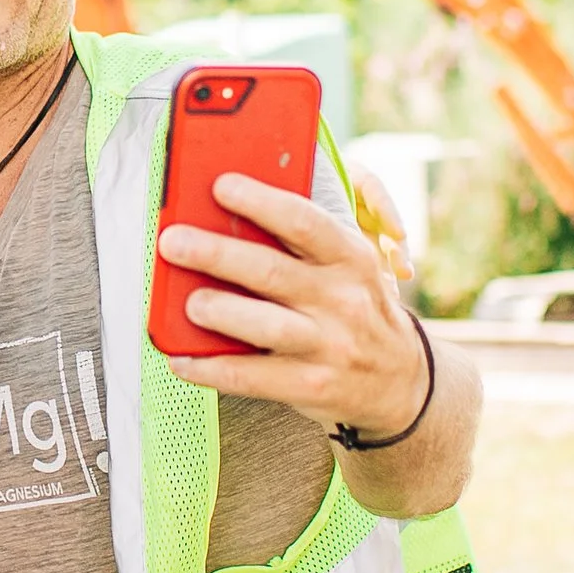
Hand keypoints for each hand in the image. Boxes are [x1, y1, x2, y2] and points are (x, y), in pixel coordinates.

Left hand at [157, 176, 427, 433]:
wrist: (400, 382)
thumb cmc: (356, 310)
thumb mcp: (350, 270)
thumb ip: (303, 246)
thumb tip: (225, 220)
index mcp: (351, 258)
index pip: (304, 221)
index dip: (261, 201)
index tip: (220, 186)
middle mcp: (343, 300)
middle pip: (272, 271)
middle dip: (217, 254)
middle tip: (173, 242)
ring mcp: (329, 346)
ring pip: (266, 326)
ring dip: (221, 312)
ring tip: (187, 303)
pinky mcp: (311, 386)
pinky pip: (253, 377)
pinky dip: (211, 368)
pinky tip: (181, 360)